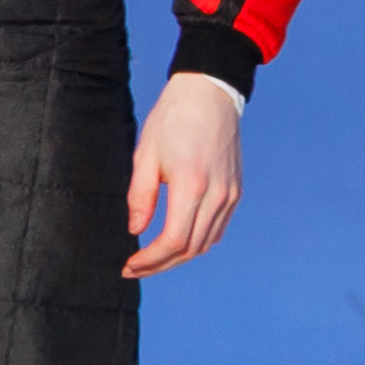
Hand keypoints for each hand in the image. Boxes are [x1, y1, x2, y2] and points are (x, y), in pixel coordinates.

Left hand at [123, 71, 244, 275]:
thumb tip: (135, 230)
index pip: (173, 240)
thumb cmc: (172, 120)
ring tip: (151, 260)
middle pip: (191, 248)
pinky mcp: (236, 192)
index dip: (150, 260)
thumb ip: (141, 196)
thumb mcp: (145, 155)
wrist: (210, 95)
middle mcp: (217, 195)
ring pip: (206, 243)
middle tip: (134, 269)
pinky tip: (175, 244)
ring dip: (178, 257)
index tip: (129, 265)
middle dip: (160, 264)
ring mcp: (231, 195)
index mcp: (192, 184)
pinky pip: (217, 229)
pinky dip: (196, 243)